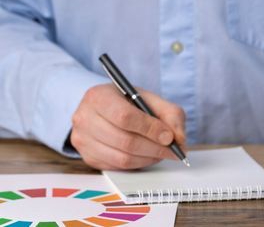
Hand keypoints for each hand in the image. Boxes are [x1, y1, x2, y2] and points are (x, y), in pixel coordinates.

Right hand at [71, 84, 185, 169]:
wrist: (105, 109)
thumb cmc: (129, 103)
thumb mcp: (152, 100)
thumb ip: (171, 115)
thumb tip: (179, 140)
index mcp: (98, 96)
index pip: (125, 117)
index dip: (150, 129)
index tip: (169, 137)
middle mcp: (84, 118)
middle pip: (124, 140)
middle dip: (154, 148)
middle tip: (172, 150)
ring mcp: (82, 140)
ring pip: (122, 158)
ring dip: (149, 158)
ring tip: (162, 152)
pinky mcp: (88, 157)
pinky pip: (118, 167)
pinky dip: (138, 164)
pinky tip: (148, 155)